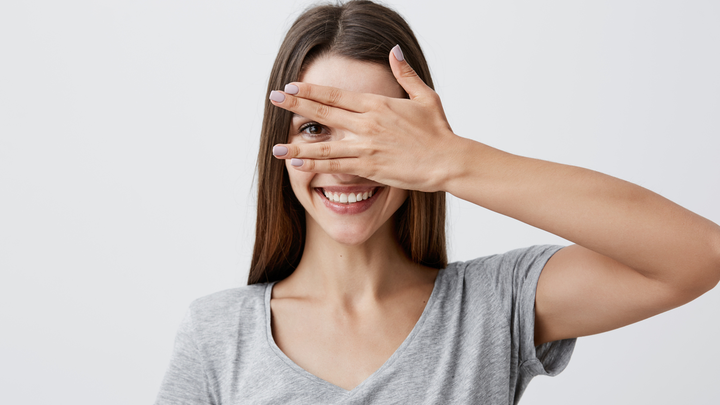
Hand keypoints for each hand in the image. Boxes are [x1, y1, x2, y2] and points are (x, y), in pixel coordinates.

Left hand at [268, 45, 462, 191]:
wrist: (448, 160)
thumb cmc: (439, 131)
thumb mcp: (425, 96)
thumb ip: (405, 74)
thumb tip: (394, 51)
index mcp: (377, 104)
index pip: (336, 95)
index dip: (311, 90)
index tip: (290, 86)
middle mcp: (367, 123)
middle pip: (324, 112)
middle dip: (295, 105)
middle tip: (273, 99)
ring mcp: (367, 147)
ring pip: (325, 145)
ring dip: (298, 146)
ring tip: (276, 148)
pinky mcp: (370, 168)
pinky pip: (337, 166)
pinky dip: (316, 166)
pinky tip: (299, 165)